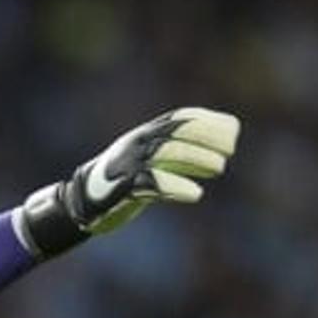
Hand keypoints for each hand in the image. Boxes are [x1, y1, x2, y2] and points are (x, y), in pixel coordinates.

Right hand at [13, 108, 240, 257]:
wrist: (83, 200)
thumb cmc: (126, 180)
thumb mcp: (154, 160)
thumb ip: (184, 153)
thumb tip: (224, 150)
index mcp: (149, 133)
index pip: (183, 117)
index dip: (210, 121)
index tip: (234, 131)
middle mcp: (140, 143)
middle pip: (178, 130)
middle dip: (207, 136)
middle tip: (229, 152)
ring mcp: (131, 163)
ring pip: (168, 152)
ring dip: (197, 158)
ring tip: (219, 168)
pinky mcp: (125, 187)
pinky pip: (152, 182)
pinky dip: (175, 187)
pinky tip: (195, 194)